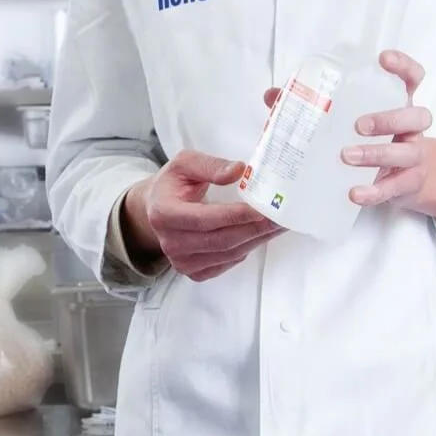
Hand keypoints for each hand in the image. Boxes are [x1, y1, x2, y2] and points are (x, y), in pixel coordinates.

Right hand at [123, 149, 284, 281]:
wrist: (155, 209)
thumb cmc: (172, 184)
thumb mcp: (185, 164)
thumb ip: (210, 165)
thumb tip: (239, 170)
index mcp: (164, 213)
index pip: (205, 219)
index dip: (235, 216)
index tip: (261, 210)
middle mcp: (170, 242)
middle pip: (221, 240)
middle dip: (254, 230)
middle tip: (280, 219)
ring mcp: (181, 261)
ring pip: (228, 254)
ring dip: (256, 240)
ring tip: (277, 226)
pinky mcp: (194, 272)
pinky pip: (227, 263)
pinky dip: (246, 249)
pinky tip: (259, 235)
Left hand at [266, 50, 435, 224]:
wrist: (402, 181)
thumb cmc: (371, 140)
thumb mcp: (349, 120)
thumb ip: (313, 105)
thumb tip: (272, 94)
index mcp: (398, 103)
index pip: (412, 77)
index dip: (403, 66)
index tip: (382, 59)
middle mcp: (412, 127)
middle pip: (416, 115)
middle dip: (387, 118)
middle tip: (358, 125)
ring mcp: (414, 155)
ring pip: (408, 152)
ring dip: (377, 153)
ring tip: (346, 156)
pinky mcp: (409, 183)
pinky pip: (397, 187)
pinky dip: (375, 190)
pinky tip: (354, 193)